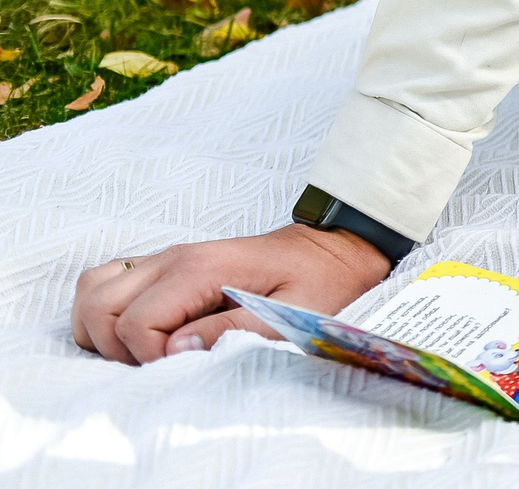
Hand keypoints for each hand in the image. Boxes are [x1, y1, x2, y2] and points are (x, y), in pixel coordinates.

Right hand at [71, 223, 391, 363]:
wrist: (332, 250)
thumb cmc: (318, 283)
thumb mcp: (290, 314)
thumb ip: (231, 332)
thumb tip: (174, 349)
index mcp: (201, 268)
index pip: (136, 323)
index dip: (149, 356)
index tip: (184, 363)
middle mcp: (174, 258)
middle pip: (99, 306)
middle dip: (117, 347)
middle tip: (159, 361)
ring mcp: (165, 258)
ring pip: (92, 290)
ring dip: (102, 328)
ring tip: (143, 348)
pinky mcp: (165, 265)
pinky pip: (106, 281)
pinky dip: (105, 312)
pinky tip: (140, 332)